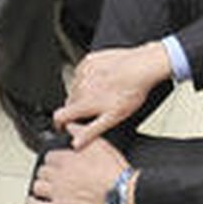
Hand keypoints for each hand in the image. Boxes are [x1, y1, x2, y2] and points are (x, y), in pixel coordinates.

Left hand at [26, 138, 130, 203]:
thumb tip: (69, 125)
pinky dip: (32, 203)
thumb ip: (81, 132)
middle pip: (42, 170)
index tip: (58, 161)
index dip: (54, 159)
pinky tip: (34, 201)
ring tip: (45, 185)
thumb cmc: (114, 170)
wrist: (122, 192)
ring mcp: (58, 193)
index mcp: (66, 159)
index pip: (50, 156)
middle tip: (54, 173)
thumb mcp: (100, 143)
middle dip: (47, 171)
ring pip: (37, 186)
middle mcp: (59, 175)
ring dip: (40, 185)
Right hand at [55, 43, 171, 147]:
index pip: (59, 116)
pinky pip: (83, 71)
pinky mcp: (90, 59)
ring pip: (76, 86)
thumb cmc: (131, 92)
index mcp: (83, 102)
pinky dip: (89, 76)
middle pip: (69, 101)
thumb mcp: (113, 118)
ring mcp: (84, 71)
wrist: (143, 66)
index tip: (66, 124)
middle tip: (96, 107)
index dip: (61, 123)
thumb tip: (76, 144)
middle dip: (78, 106)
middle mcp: (79, 86)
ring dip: (84, 90)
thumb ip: (91, 132)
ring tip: (103, 91)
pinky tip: (104, 78)